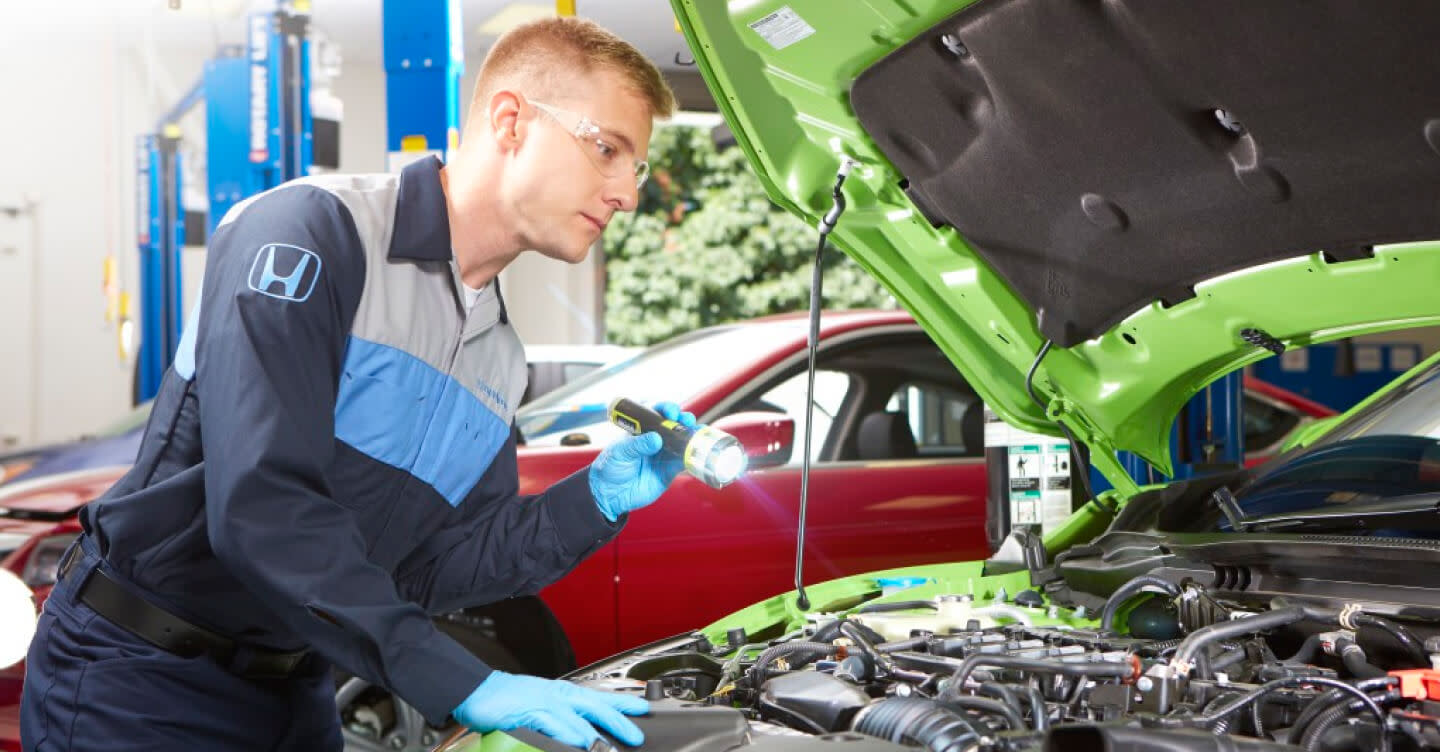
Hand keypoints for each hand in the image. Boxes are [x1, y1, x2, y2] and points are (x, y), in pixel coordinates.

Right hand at [452, 670, 648, 747]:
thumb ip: (561, 720)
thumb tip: (581, 735)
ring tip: (611, 749)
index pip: (600, 696)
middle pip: (596, 707)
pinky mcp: (528, 712)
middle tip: (637, 735)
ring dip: (596, 736)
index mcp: (563, 692)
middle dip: (619, 721)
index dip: (623, 703)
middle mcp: (558, 695)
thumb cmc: (507, 699)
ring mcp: (544, 702)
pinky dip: (567, 734)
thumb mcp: (540, 707)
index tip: (643, 709)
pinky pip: (552, 724)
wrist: (477, 690)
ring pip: (577, 718)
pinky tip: (579, 743)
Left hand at [589, 401, 695, 521]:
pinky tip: (698, 452)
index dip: (665, 409)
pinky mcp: (669, 470)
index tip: (670, 412)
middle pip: (674, 424)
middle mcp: (655, 439)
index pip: (656, 413)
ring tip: (698, 433)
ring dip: (692, 435)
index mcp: (641, 429)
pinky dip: (692, 456)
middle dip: (683, 419)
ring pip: (682, 441)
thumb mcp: (619, 453)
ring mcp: (664, 454)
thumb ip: (637, 445)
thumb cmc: (609, 468)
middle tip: (686, 420)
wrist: (610, 495)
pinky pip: (684, 461)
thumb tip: (656, 439)